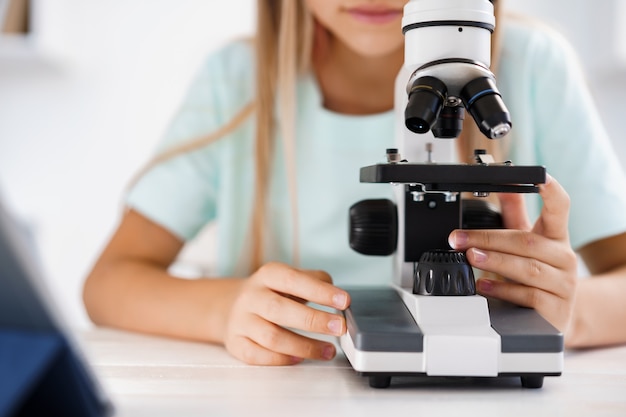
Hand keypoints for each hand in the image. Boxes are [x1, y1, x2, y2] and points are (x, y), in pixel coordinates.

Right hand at [224, 262, 349, 364]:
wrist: (232, 305)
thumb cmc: (271, 293)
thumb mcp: (290, 278)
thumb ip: (315, 281)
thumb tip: (338, 295)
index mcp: (268, 275)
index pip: (293, 280)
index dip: (319, 291)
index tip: (344, 301)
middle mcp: (252, 297)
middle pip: (280, 309)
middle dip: (314, 320)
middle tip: (339, 327)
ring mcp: (241, 321)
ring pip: (272, 337)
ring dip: (304, 346)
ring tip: (328, 350)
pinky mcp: (236, 343)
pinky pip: (258, 356)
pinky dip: (281, 359)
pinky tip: (299, 358)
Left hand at [448, 174, 577, 331]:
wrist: (555, 313)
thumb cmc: (536, 271)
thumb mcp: (525, 239)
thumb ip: (514, 212)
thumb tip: (500, 183)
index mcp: (556, 236)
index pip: (560, 208)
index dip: (552, 191)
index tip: (541, 177)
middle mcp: (564, 257)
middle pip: (527, 242)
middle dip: (488, 239)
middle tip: (459, 239)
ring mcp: (564, 284)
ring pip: (527, 269)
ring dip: (494, 261)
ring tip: (470, 256)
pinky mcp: (557, 309)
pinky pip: (527, 296)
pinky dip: (502, 290)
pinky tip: (483, 285)